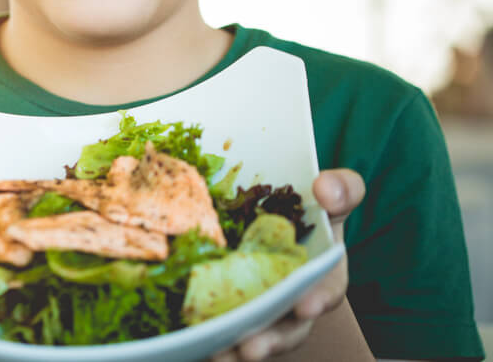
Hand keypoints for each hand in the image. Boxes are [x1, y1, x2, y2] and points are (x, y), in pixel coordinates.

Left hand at [210, 168, 365, 360]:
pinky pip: (221, 327)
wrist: (275, 208)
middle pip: (286, 329)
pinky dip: (209, 338)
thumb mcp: (332, 193)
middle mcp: (292, 300)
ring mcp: (260, 306)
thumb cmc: (310, 207)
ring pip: (252, 336)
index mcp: (323, 276)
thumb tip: (325, 190)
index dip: (318, 300)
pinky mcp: (229, 305)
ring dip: (234, 349)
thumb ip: (342, 189)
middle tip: (249, 349)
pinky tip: (191, 341)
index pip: (325, 293)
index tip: (306, 306)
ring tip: (216, 355)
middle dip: (270, 341)